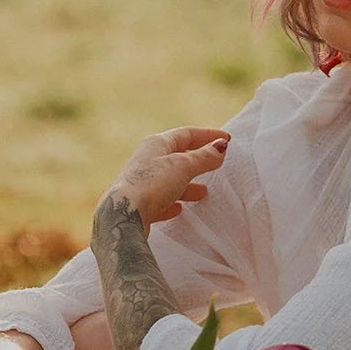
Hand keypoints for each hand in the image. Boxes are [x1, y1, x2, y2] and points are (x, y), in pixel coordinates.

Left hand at [107, 125, 230, 231]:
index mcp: (156, 144)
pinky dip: (172, 202)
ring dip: (188, 184)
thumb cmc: (152, 184)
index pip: (186, 134)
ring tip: (204, 192)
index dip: (207, 135)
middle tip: (216, 163)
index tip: (227, 139)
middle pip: (177, 156)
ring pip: (169, 180)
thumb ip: (204, 157)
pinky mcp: (139, 205)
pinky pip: (159, 200)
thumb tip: (221, 146)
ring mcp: (141, 183)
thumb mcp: (183, 166)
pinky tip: (179, 210)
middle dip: (198, 160)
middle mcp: (146, 160)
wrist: (123, 216)